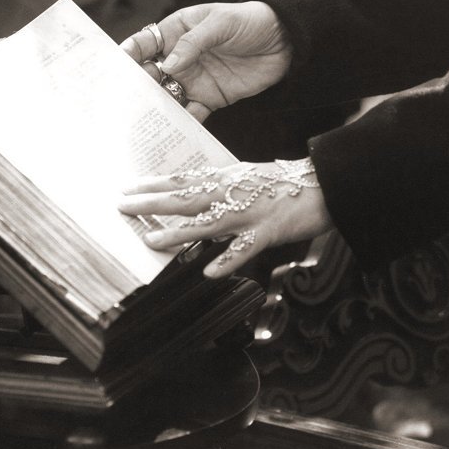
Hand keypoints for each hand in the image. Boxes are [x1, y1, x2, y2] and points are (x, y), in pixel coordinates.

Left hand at [118, 159, 332, 277]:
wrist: (325, 183)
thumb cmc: (285, 183)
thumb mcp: (247, 176)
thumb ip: (221, 183)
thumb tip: (195, 187)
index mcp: (227, 179)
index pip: (183, 180)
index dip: (154, 184)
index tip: (128, 187)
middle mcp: (233, 193)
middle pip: (185, 198)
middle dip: (152, 203)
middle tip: (124, 206)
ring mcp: (249, 212)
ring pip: (207, 223)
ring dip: (178, 233)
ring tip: (152, 240)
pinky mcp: (268, 231)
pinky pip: (244, 248)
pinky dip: (227, 260)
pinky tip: (209, 272)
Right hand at [120, 2, 292, 121]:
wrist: (287, 42)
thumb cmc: (251, 22)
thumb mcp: (221, 22)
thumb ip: (194, 42)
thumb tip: (168, 63)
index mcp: (176, 32)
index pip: (144, 44)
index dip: (126, 56)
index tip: (114, 71)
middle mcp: (179, 58)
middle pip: (148, 75)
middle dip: (134, 89)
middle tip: (121, 104)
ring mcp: (192, 80)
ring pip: (165, 97)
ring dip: (154, 110)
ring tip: (140, 124)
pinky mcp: (208, 99)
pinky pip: (189, 114)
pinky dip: (180, 125)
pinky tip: (170, 136)